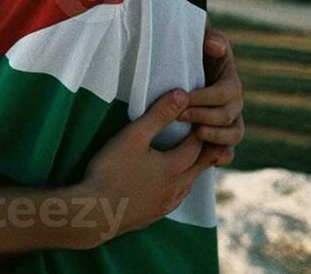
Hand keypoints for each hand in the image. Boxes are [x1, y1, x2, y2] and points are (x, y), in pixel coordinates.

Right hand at [77, 89, 223, 243]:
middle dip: (206, 152)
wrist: (95, 213)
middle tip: (215, 140)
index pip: (196, 146)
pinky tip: (171, 186)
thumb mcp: (134, 136)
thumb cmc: (112, 170)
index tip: (202, 118)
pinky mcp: (153, 216)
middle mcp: (175, 189)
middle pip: (198, 168)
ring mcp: (165, 205)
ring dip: (194, 170)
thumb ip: (159, 114)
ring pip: (188, 186)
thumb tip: (182, 94)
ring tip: (195, 160)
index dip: (199, 131)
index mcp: (174, 168)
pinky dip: (180, 186)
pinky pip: (176, 199)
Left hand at [181, 20, 244, 163]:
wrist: (188, 63)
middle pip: (226, 116)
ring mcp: (230, 120)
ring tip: (194, 134)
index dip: (203, 98)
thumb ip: (212, 39)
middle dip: (202, 116)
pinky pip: (229, 148)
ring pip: (233, 135)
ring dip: (214, 137)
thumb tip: (214, 46)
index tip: (181, 98)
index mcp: (231, 82)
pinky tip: (214, 159)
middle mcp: (234, 103)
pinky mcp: (221, 133)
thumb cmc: (195, 50)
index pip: (222, 94)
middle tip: (178, 116)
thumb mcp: (203, 38)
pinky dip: (224, 155)